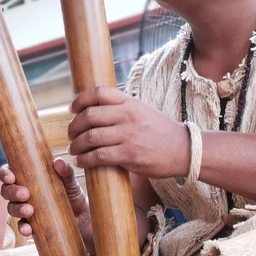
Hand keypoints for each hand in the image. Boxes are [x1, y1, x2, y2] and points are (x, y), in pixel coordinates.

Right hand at [0, 159, 89, 237]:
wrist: (83, 218)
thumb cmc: (73, 195)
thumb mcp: (71, 183)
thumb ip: (66, 172)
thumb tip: (59, 162)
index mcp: (27, 178)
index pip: (9, 173)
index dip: (5, 174)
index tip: (10, 177)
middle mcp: (22, 193)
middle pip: (6, 191)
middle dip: (12, 192)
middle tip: (25, 194)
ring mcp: (25, 209)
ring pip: (11, 208)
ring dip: (17, 209)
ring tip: (29, 211)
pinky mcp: (31, 224)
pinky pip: (21, 226)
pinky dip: (22, 228)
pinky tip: (28, 230)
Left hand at [68, 87, 189, 178]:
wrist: (185, 150)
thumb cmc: (161, 132)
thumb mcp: (142, 111)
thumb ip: (122, 109)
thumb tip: (95, 111)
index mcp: (130, 102)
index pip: (99, 93)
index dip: (80, 100)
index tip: (72, 109)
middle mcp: (128, 115)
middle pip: (89, 115)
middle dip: (74, 126)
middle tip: (70, 134)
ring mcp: (128, 135)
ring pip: (91, 136)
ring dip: (76, 145)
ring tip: (74, 150)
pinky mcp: (129, 154)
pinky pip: (98, 156)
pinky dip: (85, 160)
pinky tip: (82, 162)